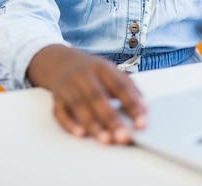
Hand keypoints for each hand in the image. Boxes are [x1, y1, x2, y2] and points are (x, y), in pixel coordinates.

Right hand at [27, 45, 146, 143]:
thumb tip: (144, 109)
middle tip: (124, 137)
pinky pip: (60, 112)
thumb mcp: (112, 72)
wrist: (61, 62)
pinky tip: (81, 133)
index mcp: (102, 67)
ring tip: (106, 140)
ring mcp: (69, 86)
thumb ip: (129, 88)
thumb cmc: (93, 71)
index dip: (132, 104)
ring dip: (93, 124)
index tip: (142, 123)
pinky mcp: (57, 98)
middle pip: (98, 97)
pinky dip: (69, 123)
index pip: (119, 86)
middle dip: (112, 119)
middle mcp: (84, 75)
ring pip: (80, 105)